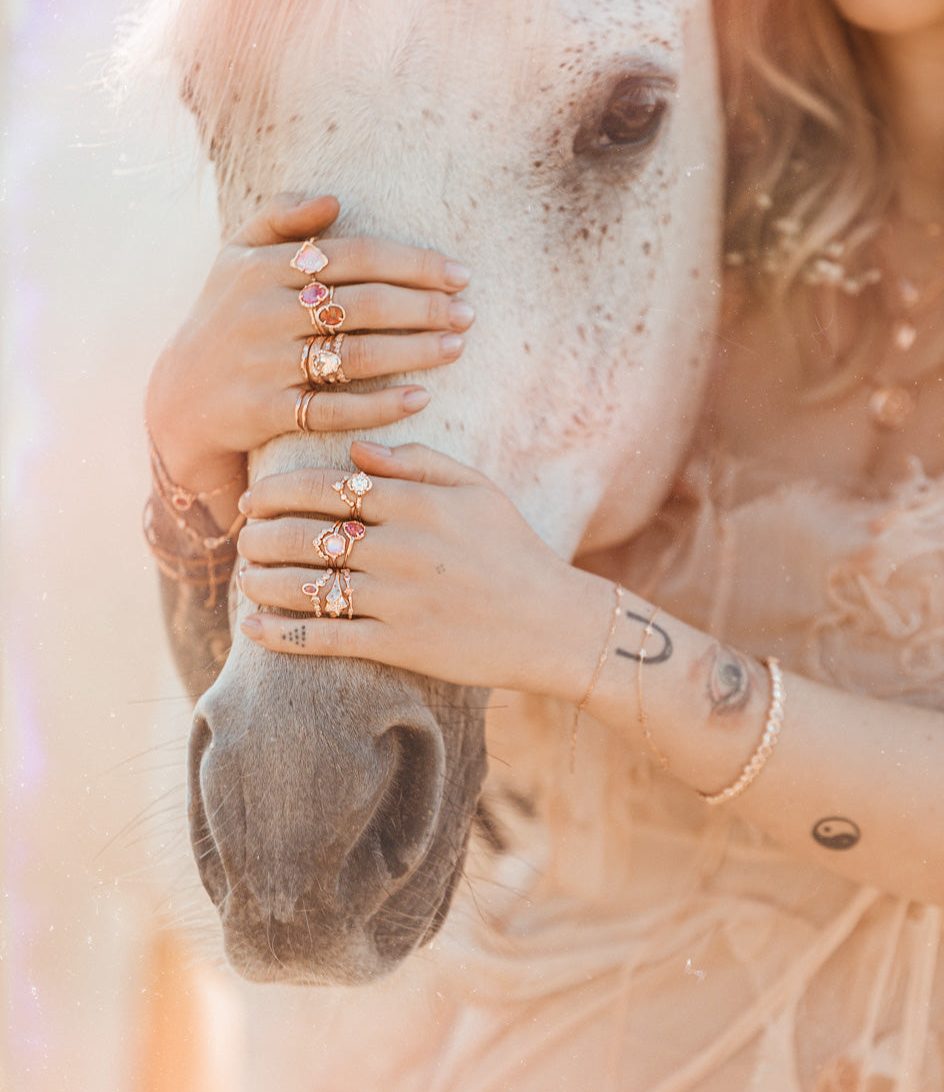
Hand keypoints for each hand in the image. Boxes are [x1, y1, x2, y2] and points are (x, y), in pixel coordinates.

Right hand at [145, 194, 473, 497]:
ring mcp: (266, 363)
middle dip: (425, 307)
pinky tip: (421, 397)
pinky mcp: (269, 412)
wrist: (180, 397)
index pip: (357, 257)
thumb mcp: (236, 258)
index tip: (459, 274)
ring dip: (415, 351)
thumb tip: (333, 201)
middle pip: (365, 304)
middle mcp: (265, 311)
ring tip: (457, 348)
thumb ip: (280, 219)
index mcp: (265, 267)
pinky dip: (381, 404)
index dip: (414, 264)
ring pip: (357, 354)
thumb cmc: (224, 319)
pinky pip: (335, 408)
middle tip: (469, 313)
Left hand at [236, 441, 607, 697]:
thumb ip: (416, 461)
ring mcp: (396, 598)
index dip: (276, 493)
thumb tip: (355, 447)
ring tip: (244, 578)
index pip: (324, 487)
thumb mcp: (476, 489)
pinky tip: (253, 628)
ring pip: (304, 585)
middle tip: (243, 540)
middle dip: (259, 537)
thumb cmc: (514, 549)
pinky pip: (326, 637)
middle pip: (303, 534)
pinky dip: (282, 633)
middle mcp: (398, 546)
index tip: (252, 501)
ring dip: (261, 581)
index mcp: (414, 502)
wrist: (552, 623)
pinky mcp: (398, 644)